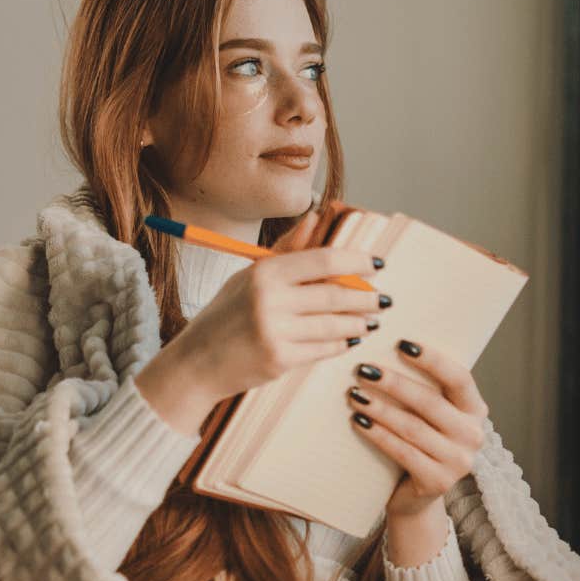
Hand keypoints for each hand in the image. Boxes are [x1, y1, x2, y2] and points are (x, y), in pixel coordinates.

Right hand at [161, 204, 388, 402]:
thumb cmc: (225, 316)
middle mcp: (270, 300)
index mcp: (264, 273)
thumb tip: (315, 217)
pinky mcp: (280, 360)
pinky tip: (349, 339)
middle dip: (366, 298)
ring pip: (334, 325)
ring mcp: (275, 332)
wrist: (196, 364)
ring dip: (359, 323)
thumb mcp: (250, 277)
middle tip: (383, 299)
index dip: (356, 261)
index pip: (323, 260)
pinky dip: (341, 344)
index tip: (377, 264)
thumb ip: (286, 250)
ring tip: (371, 320)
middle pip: (335, 294)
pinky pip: (324, 349)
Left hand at [345, 338, 487, 518]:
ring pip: (413, 428)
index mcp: (475, 410)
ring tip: (354, 395)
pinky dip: (378, 435)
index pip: (459, 378)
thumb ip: (423, 388)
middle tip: (363, 370)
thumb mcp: (428, 414)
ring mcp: (459, 462)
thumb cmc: (419, 442)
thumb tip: (384, 350)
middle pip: (430, 403)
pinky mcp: (438, 482)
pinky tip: (359, 422)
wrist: (415, 495)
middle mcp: (474, 435)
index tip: (402, 343)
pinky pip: (403, 452)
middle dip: (394, 384)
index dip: (432, 360)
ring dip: (380, 409)